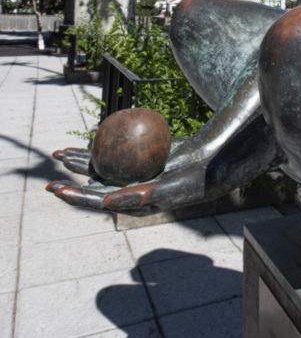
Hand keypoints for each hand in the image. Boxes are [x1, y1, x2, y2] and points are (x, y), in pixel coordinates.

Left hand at [47, 138, 204, 215]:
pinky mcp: (141, 158)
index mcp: (132, 205)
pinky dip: (104, 142)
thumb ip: (139, 197)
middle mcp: (130, 191)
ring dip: (82, 160)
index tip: (56, 188)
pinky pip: (118, 149)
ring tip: (60, 152)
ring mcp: (135, 174)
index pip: (98, 202)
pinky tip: (93, 133)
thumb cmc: (194, 181)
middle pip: (93, 184)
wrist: (212, 162)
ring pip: (103, 166)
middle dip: (70, 179)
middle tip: (51, 167)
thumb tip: (106, 202)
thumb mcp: (168, 190)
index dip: (75, 197)